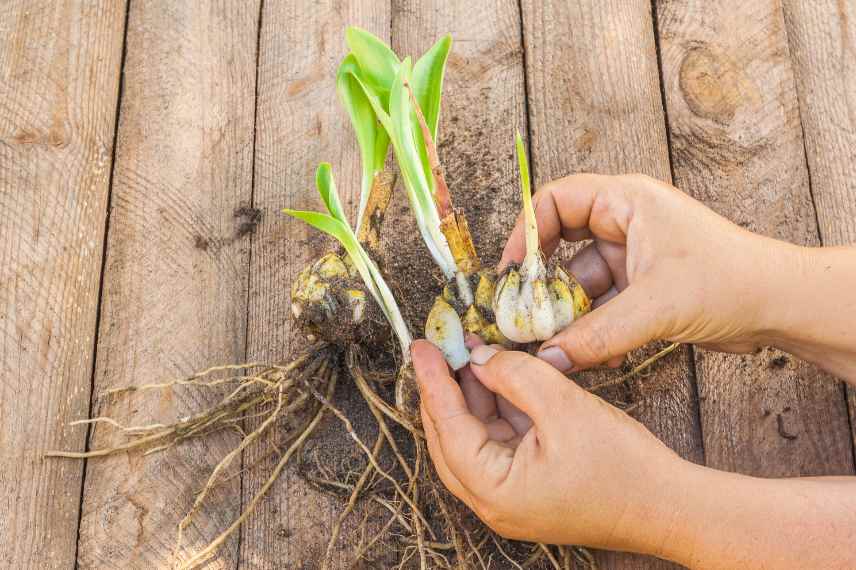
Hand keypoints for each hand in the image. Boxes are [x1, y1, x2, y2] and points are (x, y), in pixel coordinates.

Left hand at [412, 338, 855, 567]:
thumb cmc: (623, 466)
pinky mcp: (527, 487)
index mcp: (494, 491)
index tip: (420, 345)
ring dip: (470, 395)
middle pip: (450, 436)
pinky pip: (498, 442)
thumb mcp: (564, 406)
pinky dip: (495, 408)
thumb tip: (480, 358)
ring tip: (470, 351)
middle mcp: (492, 501)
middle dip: (445, 388)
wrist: (670, 507)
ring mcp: (509, 497)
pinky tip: (497, 375)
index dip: (432, 380)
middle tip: (439, 345)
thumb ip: (515, 375)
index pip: (447, 426)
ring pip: (473, 437)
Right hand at [499, 173, 799, 371]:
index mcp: (626, 200)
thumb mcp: (656, 306)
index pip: (555, 201)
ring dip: (566, 314)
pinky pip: (599, 305)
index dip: (525, 233)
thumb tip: (550, 358)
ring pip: (578, 281)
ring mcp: (631, 256)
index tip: (509, 272)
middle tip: (522, 313)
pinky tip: (586, 353)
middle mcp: (624, 223)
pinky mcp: (640, 287)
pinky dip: (589, 328)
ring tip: (552, 344)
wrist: (779, 306)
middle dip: (541, 282)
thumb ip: (598, 334)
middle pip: (559, 243)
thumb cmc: (730, 281)